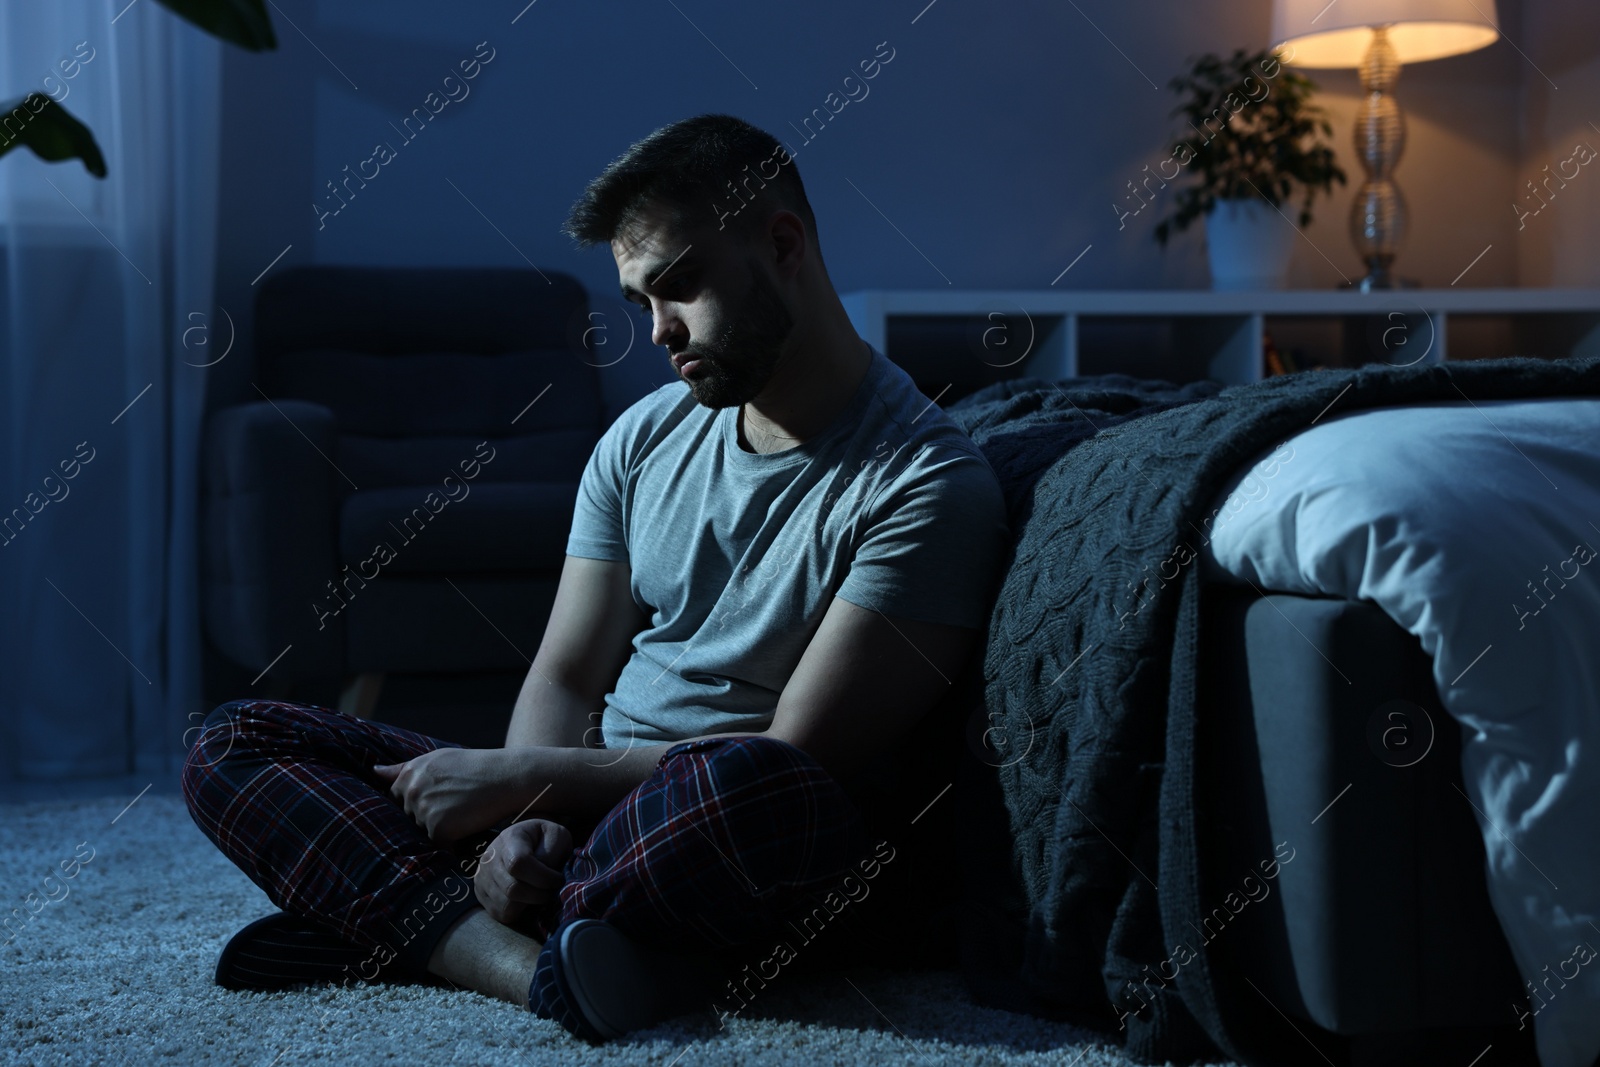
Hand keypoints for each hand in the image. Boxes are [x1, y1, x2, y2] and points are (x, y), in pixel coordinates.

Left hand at [372, 747, 510, 843]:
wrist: (506, 776)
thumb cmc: (475, 768)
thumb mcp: (437, 760)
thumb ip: (403, 768)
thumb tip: (374, 770)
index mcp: (409, 773)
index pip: (397, 799)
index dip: (418, 802)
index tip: (439, 798)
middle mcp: (412, 791)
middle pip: (410, 818)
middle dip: (428, 817)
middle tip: (457, 804)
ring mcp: (423, 810)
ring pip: (424, 832)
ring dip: (441, 829)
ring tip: (464, 812)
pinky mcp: (438, 829)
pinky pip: (439, 845)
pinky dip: (453, 841)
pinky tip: (468, 825)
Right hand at [473, 819, 572, 925]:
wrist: (524, 840)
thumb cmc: (544, 839)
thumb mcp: (556, 835)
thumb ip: (551, 852)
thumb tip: (544, 876)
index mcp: (510, 838)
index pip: (518, 863)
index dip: (542, 878)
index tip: (558, 879)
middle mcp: (490, 857)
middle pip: (512, 889)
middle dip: (539, 895)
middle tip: (552, 890)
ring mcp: (482, 876)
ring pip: (505, 905)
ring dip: (529, 904)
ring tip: (540, 893)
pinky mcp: (480, 892)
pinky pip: (499, 913)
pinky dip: (517, 911)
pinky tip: (527, 899)